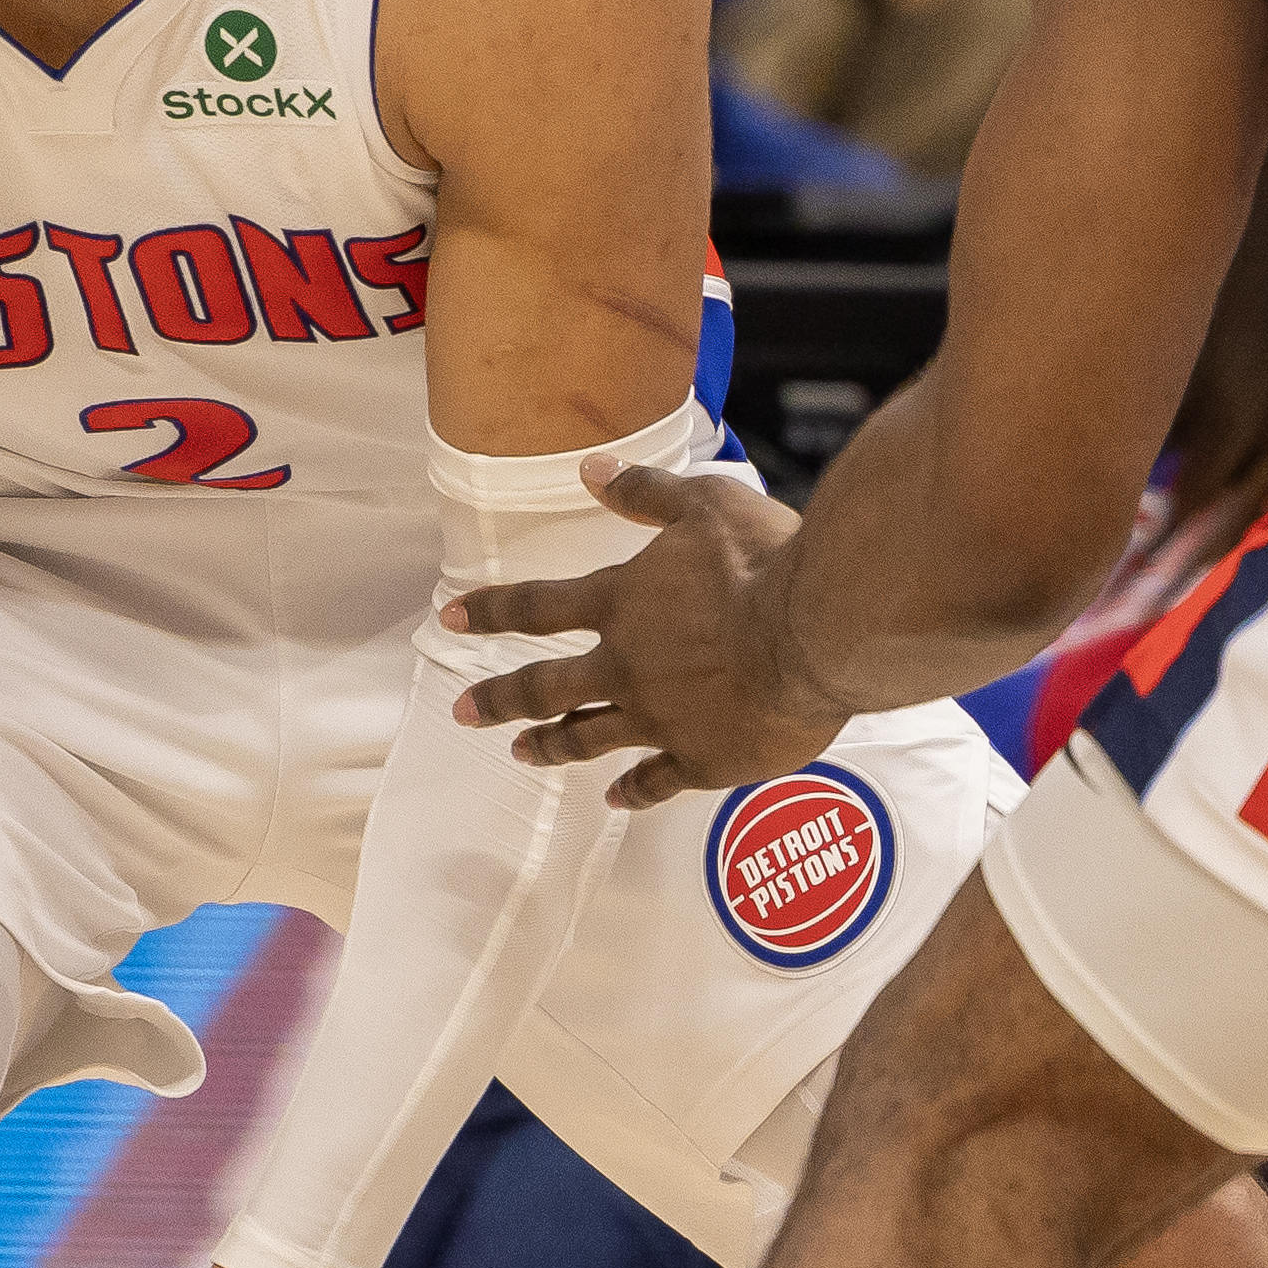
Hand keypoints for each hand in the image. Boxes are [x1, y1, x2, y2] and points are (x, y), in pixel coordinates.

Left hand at [445, 466, 833, 806]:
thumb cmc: (766, 561)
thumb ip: (645, 491)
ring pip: (588, 739)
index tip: (449, 618)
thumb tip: (590, 470)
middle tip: (465, 714)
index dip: (489, 611)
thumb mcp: (706, 503)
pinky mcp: (702, 759)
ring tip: (522, 754)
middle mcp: (627, 667)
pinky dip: (631, 792)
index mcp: (622, 604)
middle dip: (500, 700)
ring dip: (550, 745)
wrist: (818, 632)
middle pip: (545, 688)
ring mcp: (661, 720)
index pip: (536, 608)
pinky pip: (654, 782)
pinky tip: (616, 797)